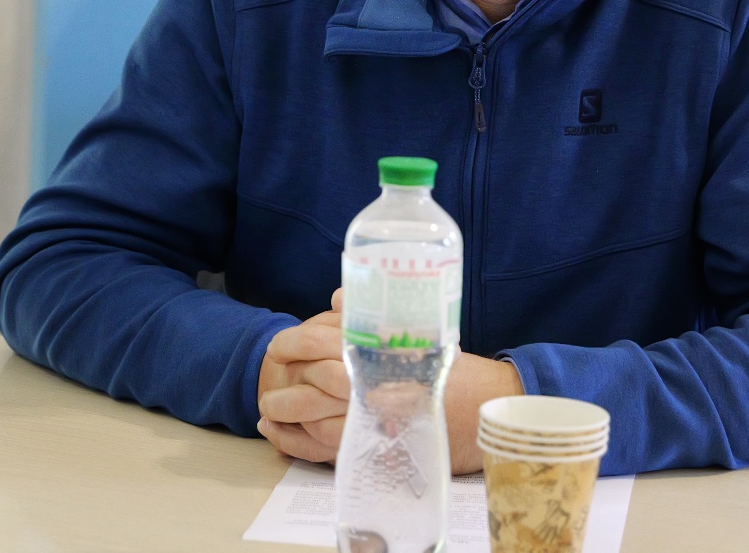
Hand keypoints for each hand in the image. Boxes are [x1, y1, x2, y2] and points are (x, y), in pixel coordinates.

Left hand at [256, 290, 524, 473]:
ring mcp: (370, 421)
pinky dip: (292, 443)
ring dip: (283, 413)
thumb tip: (336, 298)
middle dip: (284, 377)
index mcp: (380, 352)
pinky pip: (322, 450)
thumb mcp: (417, 329)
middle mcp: (372, 387)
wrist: (481, 409)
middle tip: (271, 370)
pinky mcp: (371, 449)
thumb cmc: (448, 368)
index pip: (323, 340)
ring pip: (312, 419)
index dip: (294, 341)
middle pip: (313, 381)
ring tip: (267, 407)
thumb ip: (372, 313)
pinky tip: (276, 433)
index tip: (280, 344)